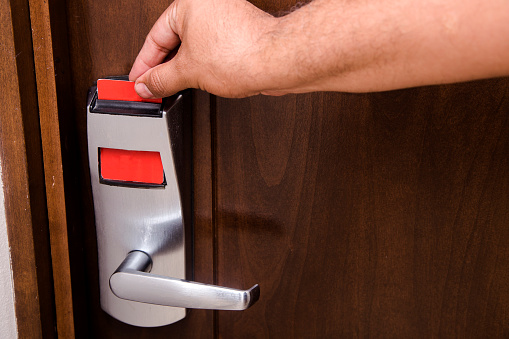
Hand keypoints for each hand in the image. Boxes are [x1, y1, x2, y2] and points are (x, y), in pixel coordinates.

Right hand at [129, 0, 277, 97]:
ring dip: (181, 69)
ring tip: (172, 87)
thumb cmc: (240, 53)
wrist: (275, 61)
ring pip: (193, 47)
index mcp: (189, 3)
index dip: (144, 63)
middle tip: (151, 87)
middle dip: (162, 67)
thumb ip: (161, 79)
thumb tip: (147, 86)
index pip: (155, 36)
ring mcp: (224, 18)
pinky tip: (195, 81)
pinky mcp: (237, 33)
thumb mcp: (188, 71)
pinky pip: (209, 50)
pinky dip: (200, 66)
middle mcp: (207, 6)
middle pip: (173, 40)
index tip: (138, 81)